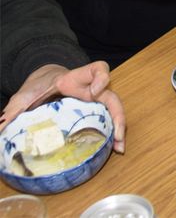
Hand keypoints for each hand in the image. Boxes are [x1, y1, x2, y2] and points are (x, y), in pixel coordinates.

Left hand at [0, 63, 125, 153]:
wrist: (44, 85)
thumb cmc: (37, 87)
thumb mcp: (24, 95)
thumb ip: (14, 109)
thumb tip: (0, 127)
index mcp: (76, 79)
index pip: (97, 69)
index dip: (100, 77)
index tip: (94, 91)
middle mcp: (91, 89)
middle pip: (112, 96)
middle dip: (118, 114)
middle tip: (117, 135)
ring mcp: (95, 102)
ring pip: (114, 110)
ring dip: (120, 128)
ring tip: (119, 148)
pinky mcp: (93, 113)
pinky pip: (107, 121)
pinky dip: (112, 135)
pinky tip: (112, 149)